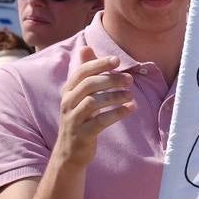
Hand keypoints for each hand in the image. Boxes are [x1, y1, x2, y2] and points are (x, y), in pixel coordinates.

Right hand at [56, 45, 134, 168]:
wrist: (70, 151)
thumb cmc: (81, 117)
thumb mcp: (80, 95)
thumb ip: (86, 73)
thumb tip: (86, 47)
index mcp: (68, 90)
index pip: (82, 71)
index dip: (99, 64)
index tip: (117, 60)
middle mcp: (67, 103)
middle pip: (88, 85)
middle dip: (111, 79)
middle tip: (129, 80)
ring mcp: (73, 119)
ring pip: (93, 102)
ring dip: (115, 96)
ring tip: (130, 95)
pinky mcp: (82, 134)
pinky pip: (100, 121)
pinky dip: (117, 113)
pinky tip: (131, 109)